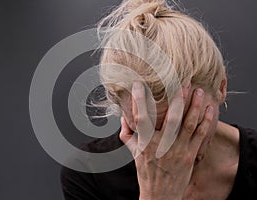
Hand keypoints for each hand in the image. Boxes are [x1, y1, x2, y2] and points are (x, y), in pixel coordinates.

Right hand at [119, 82, 213, 199]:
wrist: (160, 195)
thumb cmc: (146, 173)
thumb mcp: (133, 154)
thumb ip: (127, 135)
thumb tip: (123, 118)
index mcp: (145, 144)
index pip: (141, 118)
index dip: (139, 101)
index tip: (139, 85)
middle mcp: (162, 145)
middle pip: (171, 118)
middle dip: (178, 99)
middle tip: (182, 82)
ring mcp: (178, 150)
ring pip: (189, 124)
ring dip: (195, 106)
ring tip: (199, 91)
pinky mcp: (190, 155)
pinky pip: (200, 135)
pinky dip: (206, 121)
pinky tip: (209, 110)